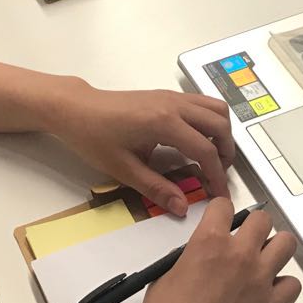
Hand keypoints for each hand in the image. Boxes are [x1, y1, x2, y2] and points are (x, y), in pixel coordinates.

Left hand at [49, 86, 234, 215]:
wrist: (77, 109)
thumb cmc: (94, 137)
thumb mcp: (123, 168)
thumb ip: (156, 188)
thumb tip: (182, 207)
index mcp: (164, 123)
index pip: (205, 150)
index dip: (217, 174)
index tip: (220, 194)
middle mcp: (174, 105)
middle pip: (219, 124)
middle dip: (226, 152)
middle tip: (218, 174)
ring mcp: (172, 97)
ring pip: (215, 108)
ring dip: (222, 132)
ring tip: (213, 156)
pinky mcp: (167, 95)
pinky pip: (202, 103)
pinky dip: (210, 121)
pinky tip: (198, 140)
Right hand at [138, 199, 301, 302]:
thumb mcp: (166, 276)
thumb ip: (188, 258)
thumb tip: (198, 256)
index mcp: (208, 242)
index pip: (224, 205)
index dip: (222, 212)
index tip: (222, 220)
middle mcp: (239, 254)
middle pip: (262, 219)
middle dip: (254, 226)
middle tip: (247, 240)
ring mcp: (260, 279)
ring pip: (287, 244)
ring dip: (276, 248)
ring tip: (265, 260)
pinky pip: (293, 284)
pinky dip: (284, 285)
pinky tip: (271, 291)